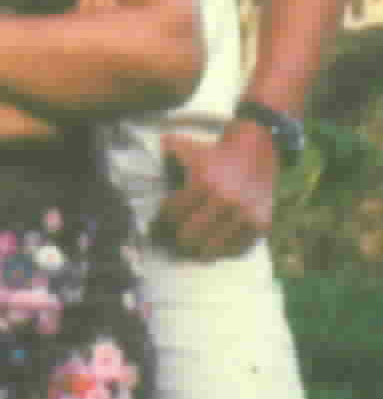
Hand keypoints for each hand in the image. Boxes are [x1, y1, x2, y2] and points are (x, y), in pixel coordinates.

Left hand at [153, 123, 277, 259]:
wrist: (255, 150)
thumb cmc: (213, 152)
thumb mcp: (184, 146)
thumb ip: (161, 155)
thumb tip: (136, 165)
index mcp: (204, 182)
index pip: (173, 215)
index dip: (161, 222)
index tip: (156, 226)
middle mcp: (226, 201)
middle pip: (190, 237)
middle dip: (177, 239)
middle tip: (171, 241)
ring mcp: (245, 216)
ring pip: (213, 249)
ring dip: (198, 251)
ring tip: (190, 249)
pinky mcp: (261, 226)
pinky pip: (237, 250)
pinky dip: (223, 252)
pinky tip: (212, 248)